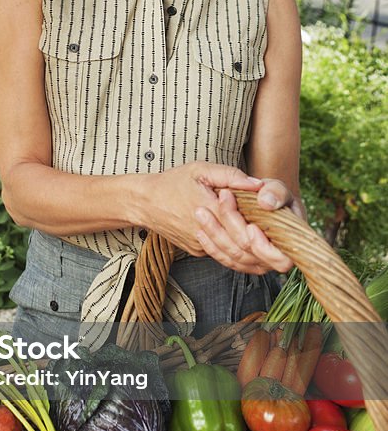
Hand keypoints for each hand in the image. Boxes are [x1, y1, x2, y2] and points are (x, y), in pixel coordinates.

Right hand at [139, 162, 264, 258]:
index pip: (241, 228)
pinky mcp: (197, 251)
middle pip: (241, 249)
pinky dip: (242, 261)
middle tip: (285, 246)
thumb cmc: (173, 181)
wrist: (145, 202)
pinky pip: (223, 259)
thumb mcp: (201, 169)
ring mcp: (200, 245)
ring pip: (233, 260)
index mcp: (208, 209)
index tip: (275, 225)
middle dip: (266, 251)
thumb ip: (231, 175)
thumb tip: (259, 184)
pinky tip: (258, 256)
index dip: (261, 232)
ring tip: (276, 253)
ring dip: (257, 259)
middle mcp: (204, 232)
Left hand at [194, 178, 301, 274]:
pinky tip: (201, 230)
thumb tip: (266, 202)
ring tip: (202, 212)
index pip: (280, 258)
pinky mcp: (238, 262)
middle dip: (232, 227)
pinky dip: (210, 245)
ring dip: (215, 233)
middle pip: (248, 251)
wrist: (263, 203)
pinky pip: (223, 258)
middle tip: (221, 200)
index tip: (250, 226)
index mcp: (289, 244)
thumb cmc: (275, 197)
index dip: (263, 246)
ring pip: (232, 255)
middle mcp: (272, 259)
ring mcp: (254, 263)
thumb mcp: (278, 189)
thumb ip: (276, 193)